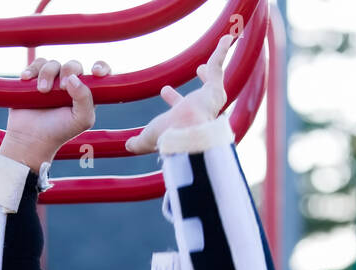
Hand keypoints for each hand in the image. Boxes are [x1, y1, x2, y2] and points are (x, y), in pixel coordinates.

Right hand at [0, 59, 111, 171]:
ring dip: (47, 73)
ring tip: (42, 91)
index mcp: (86, 94)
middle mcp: (70, 85)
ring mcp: (52, 81)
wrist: (30, 138)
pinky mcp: (36, 78)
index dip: (101, 67)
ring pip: (53, 63)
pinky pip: (36, 64)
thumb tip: (73, 78)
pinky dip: (32, 69)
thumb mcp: (81, 120)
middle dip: (68, 71)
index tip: (95, 71)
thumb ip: (85, 99)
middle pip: (74, 65)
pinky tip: (26, 78)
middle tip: (61, 88)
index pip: (99, 74)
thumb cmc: (58, 132)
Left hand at [124, 32, 234, 154]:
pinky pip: (218, 65)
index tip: (164, 90)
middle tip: (198, 68)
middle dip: (202, 80)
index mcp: (186, 121)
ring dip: (217, 63)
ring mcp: (210, 100)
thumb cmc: (168, 138)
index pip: (180, 107)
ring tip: (222, 49)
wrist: (186, 136)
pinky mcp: (215, 90)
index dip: (173, 98)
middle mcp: (201, 111)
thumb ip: (139, 143)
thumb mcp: (148, 138)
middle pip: (202, 92)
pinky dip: (222, 51)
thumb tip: (128, 146)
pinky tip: (226, 37)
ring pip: (215, 78)